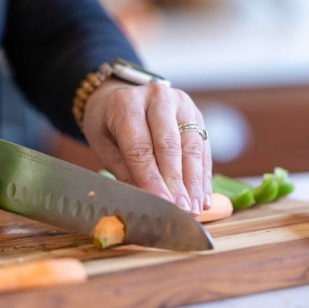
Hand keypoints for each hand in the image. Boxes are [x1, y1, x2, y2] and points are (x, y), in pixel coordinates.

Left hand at [83, 79, 212, 214]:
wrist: (118, 98)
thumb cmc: (108, 126)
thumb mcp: (105, 148)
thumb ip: (126, 173)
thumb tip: (148, 202)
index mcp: (126, 103)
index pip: (140, 147)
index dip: (152, 178)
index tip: (161, 202)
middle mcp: (157, 97)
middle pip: (170, 145)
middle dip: (177, 182)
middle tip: (181, 209)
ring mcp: (180, 103)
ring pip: (192, 146)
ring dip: (195, 181)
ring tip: (194, 208)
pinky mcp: (195, 114)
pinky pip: (202, 147)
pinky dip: (203, 175)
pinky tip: (202, 197)